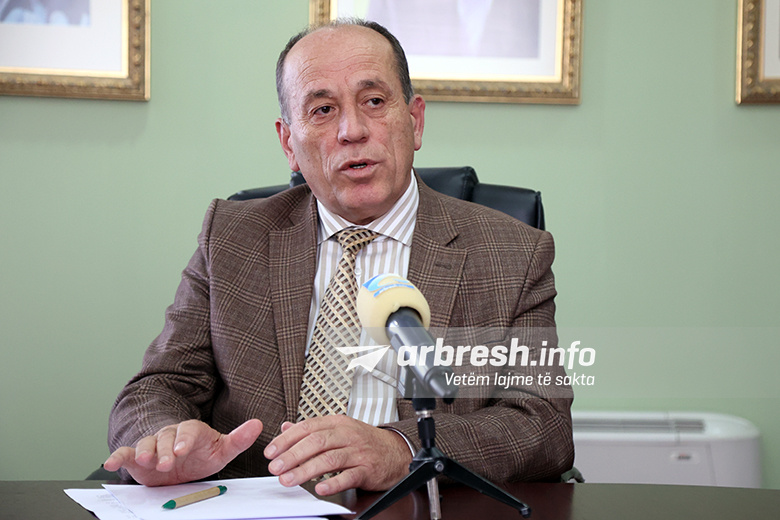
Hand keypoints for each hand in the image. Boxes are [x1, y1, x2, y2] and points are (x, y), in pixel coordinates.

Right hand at [103, 419, 262, 485]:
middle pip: (165, 438)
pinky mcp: (136, 457)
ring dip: (143, 451)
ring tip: (143, 460)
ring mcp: (152, 444)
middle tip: (167, 462)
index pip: (188, 431)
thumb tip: (258, 425)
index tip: (182, 449)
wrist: (182, 463)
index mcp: (191, 430)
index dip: (184, 440)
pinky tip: (110, 463)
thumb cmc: (203, 454)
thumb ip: (239, 439)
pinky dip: (117, 457)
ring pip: (146, 444)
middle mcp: (169, 434)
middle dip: (165, 449)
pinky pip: (125, 454)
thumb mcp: (223, 449)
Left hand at [264, 415, 411, 495]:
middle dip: (292, 455)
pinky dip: (334, 483)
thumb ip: (312, 429)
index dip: (287, 439)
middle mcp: (347, 435)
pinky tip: (321, 489)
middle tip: (276, 467)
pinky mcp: (368, 469)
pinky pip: (349, 476)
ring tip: (289, 480)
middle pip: (316, 442)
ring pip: (329, 459)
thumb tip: (286, 427)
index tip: (271, 451)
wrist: (396, 451)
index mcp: (337, 423)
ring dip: (306, 470)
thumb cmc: (364, 441)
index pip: (308, 427)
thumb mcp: (339, 429)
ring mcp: (358, 451)